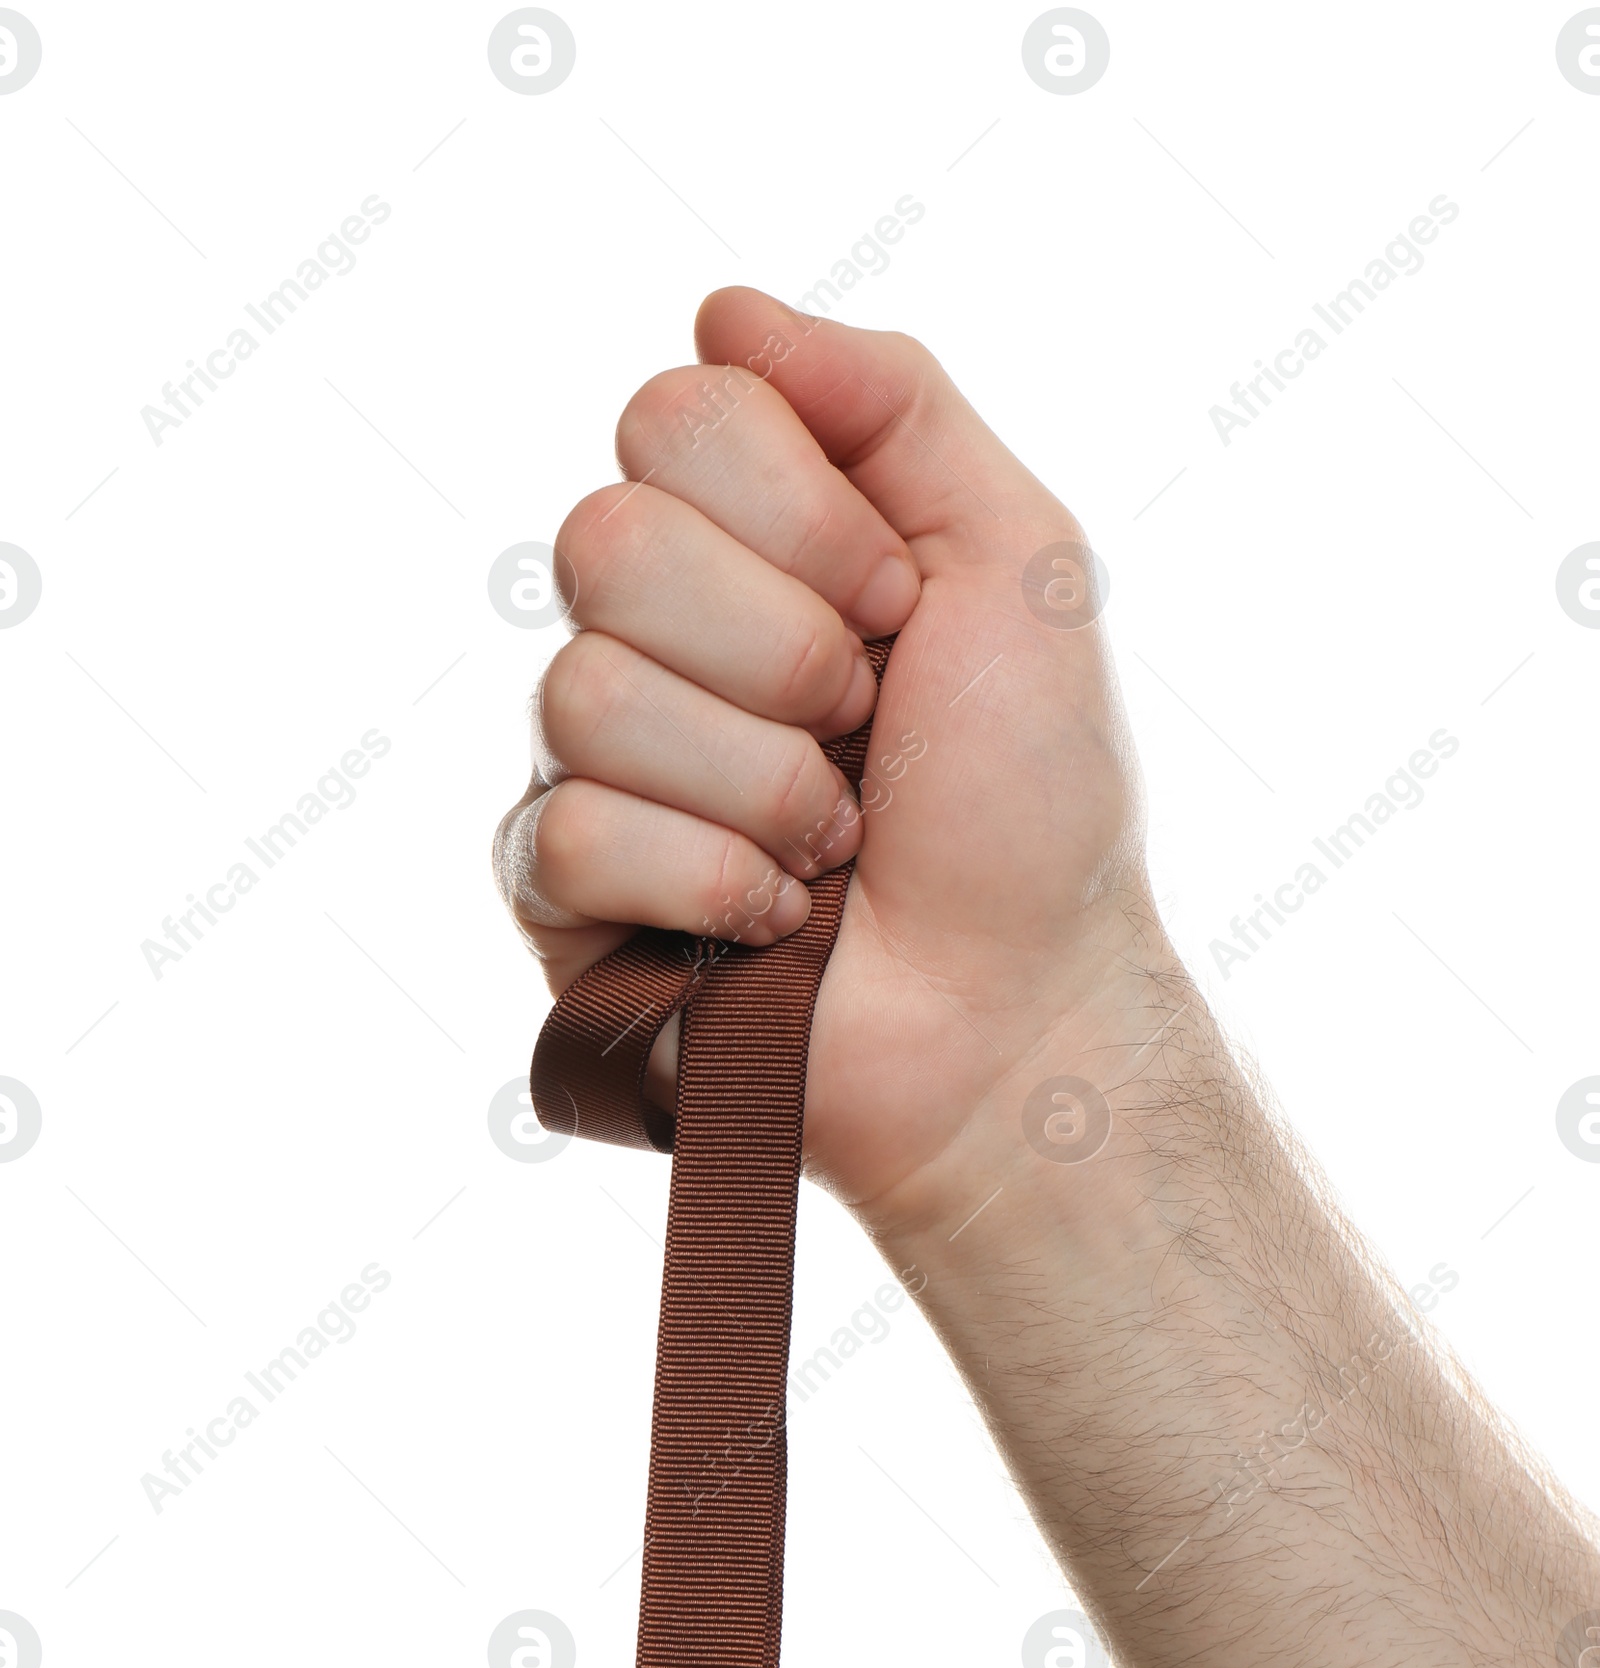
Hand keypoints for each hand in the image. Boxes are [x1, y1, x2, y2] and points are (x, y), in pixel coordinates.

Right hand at [493, 287, 1160, 1224]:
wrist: (1016, 1012)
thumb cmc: (1030, 810)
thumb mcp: (1019, 561)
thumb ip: (896, 401)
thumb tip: (725, 309)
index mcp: (753, 538)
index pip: (676, 415)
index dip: (803, 515)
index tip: (901, 608)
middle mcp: (654, 631)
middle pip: (605, 537)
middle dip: (781, 649)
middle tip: (864, 730)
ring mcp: (595, 760)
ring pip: (584, 691)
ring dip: (761, 781)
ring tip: (833, 844)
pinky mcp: (559, 893)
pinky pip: (568, 833)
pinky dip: (708, 878)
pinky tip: (772, 918)